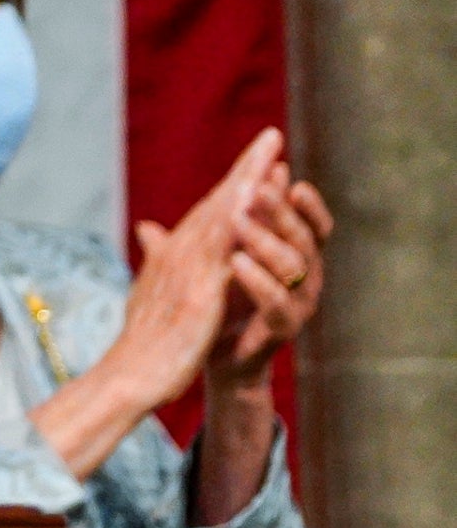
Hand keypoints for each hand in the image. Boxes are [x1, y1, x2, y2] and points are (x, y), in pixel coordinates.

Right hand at [100, 128, 284, 412]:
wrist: (126, 378)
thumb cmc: (141, 342)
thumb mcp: (150, 293)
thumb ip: (157, 259)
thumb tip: (150, 230)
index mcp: (173, 257)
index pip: (210, 211)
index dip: (236, 183)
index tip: (259, 158)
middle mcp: (178, 256)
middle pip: (218, 204)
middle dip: (246, 170)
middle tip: (271, 136)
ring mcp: (186, 273)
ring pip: (221, 221)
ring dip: (247, 187)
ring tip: (269, 157)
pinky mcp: (196, 296)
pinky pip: (222, 257)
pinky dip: (237, 229)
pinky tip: (255, 212)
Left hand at [206, 161, 331, 391]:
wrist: (213, 350)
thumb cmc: (223, 294)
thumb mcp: (223, 250)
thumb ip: (234, 217)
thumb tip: (236, 180)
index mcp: (297, 254)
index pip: (313, 224)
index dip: (306, 203)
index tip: (287, 177)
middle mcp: (306, 277)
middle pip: (303, 237)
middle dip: (282, 211)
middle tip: (259, 188)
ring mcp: (299, 304)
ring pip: (294, 266)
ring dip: (266, 240)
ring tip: (238, 220)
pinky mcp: (283, 329)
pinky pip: (277, 303)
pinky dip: (259, 280)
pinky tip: (237, 261)